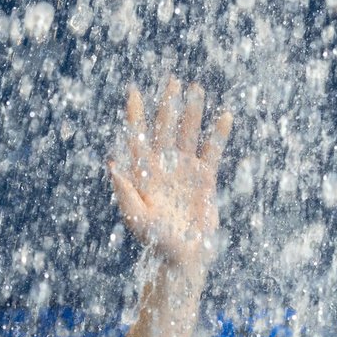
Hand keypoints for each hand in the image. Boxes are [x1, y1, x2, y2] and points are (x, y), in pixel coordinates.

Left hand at [109, 80, 229, 274]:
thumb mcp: (136, 219)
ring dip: (192, 112)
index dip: (136, 115)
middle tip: (171, 79)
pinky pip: (213, 151)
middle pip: (165, 128)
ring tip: (196, 88)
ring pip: (188, 134)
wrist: (183, 257)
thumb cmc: (156, 242)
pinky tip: (224, 116)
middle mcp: (164, 166)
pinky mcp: (205, 179)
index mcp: (144, 173)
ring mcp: (185, 170)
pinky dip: (218, 135)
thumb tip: (112, 164)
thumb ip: (125, 192)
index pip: (139, 137)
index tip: (134, 92)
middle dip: (167, 104)